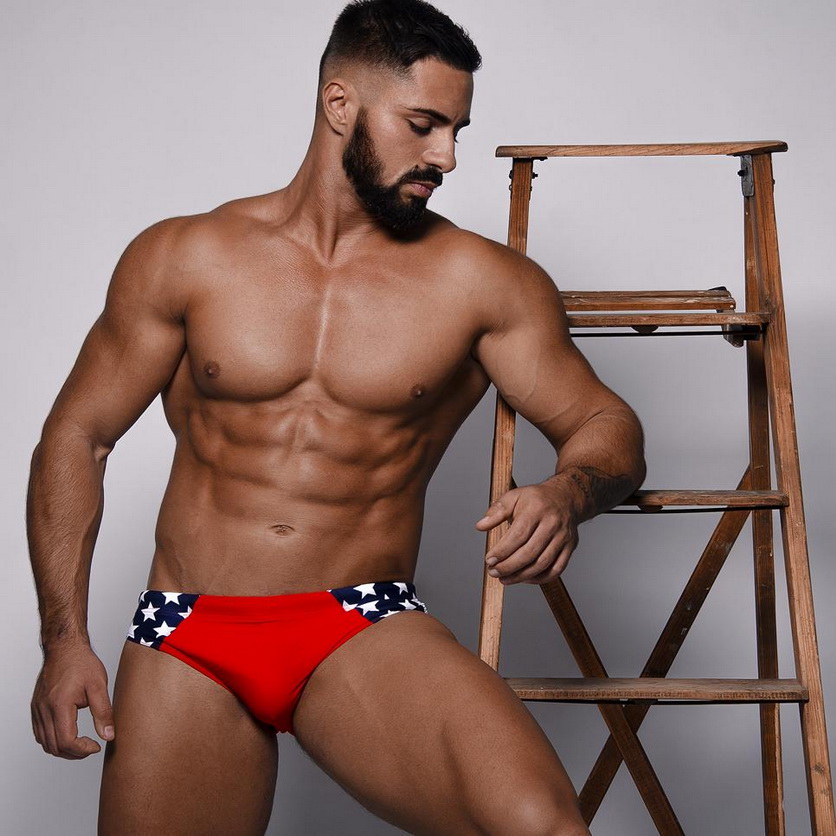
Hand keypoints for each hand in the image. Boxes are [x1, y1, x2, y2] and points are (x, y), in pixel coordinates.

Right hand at [31, 642, 113, 758]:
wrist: (64, 647)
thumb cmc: (81, 662)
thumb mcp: (99, 686)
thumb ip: (103, 712)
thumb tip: (108, 735)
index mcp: (60, 705)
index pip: (67, 741)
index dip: (83, 750)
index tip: (96, 746)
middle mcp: (44, 710)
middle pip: (54, 747)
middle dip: (74, 753)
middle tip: (91, 747)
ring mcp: (38, 709)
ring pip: (45, 742)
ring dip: (62, 749)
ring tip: (81, 744)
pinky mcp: (36, 707)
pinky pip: (40, 733)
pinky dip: (52, 739)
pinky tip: (66, 734)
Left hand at [475, 481, 579, 584]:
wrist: (565, 497)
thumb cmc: (536, 498)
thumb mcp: (514, 496)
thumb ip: (497, 511)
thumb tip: (480, 526)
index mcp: (536, 509)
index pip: (518, 535)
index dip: (502, 550)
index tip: (489, 560)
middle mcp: (552, 524)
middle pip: (530, 552)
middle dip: (509, 566)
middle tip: (494, 572)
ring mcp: (563, 537)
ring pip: (543, 563)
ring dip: (522, 576)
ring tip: (505, 579)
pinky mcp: (570, 547)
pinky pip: (556, 569)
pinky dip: (540, 578)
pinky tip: (525, 578)